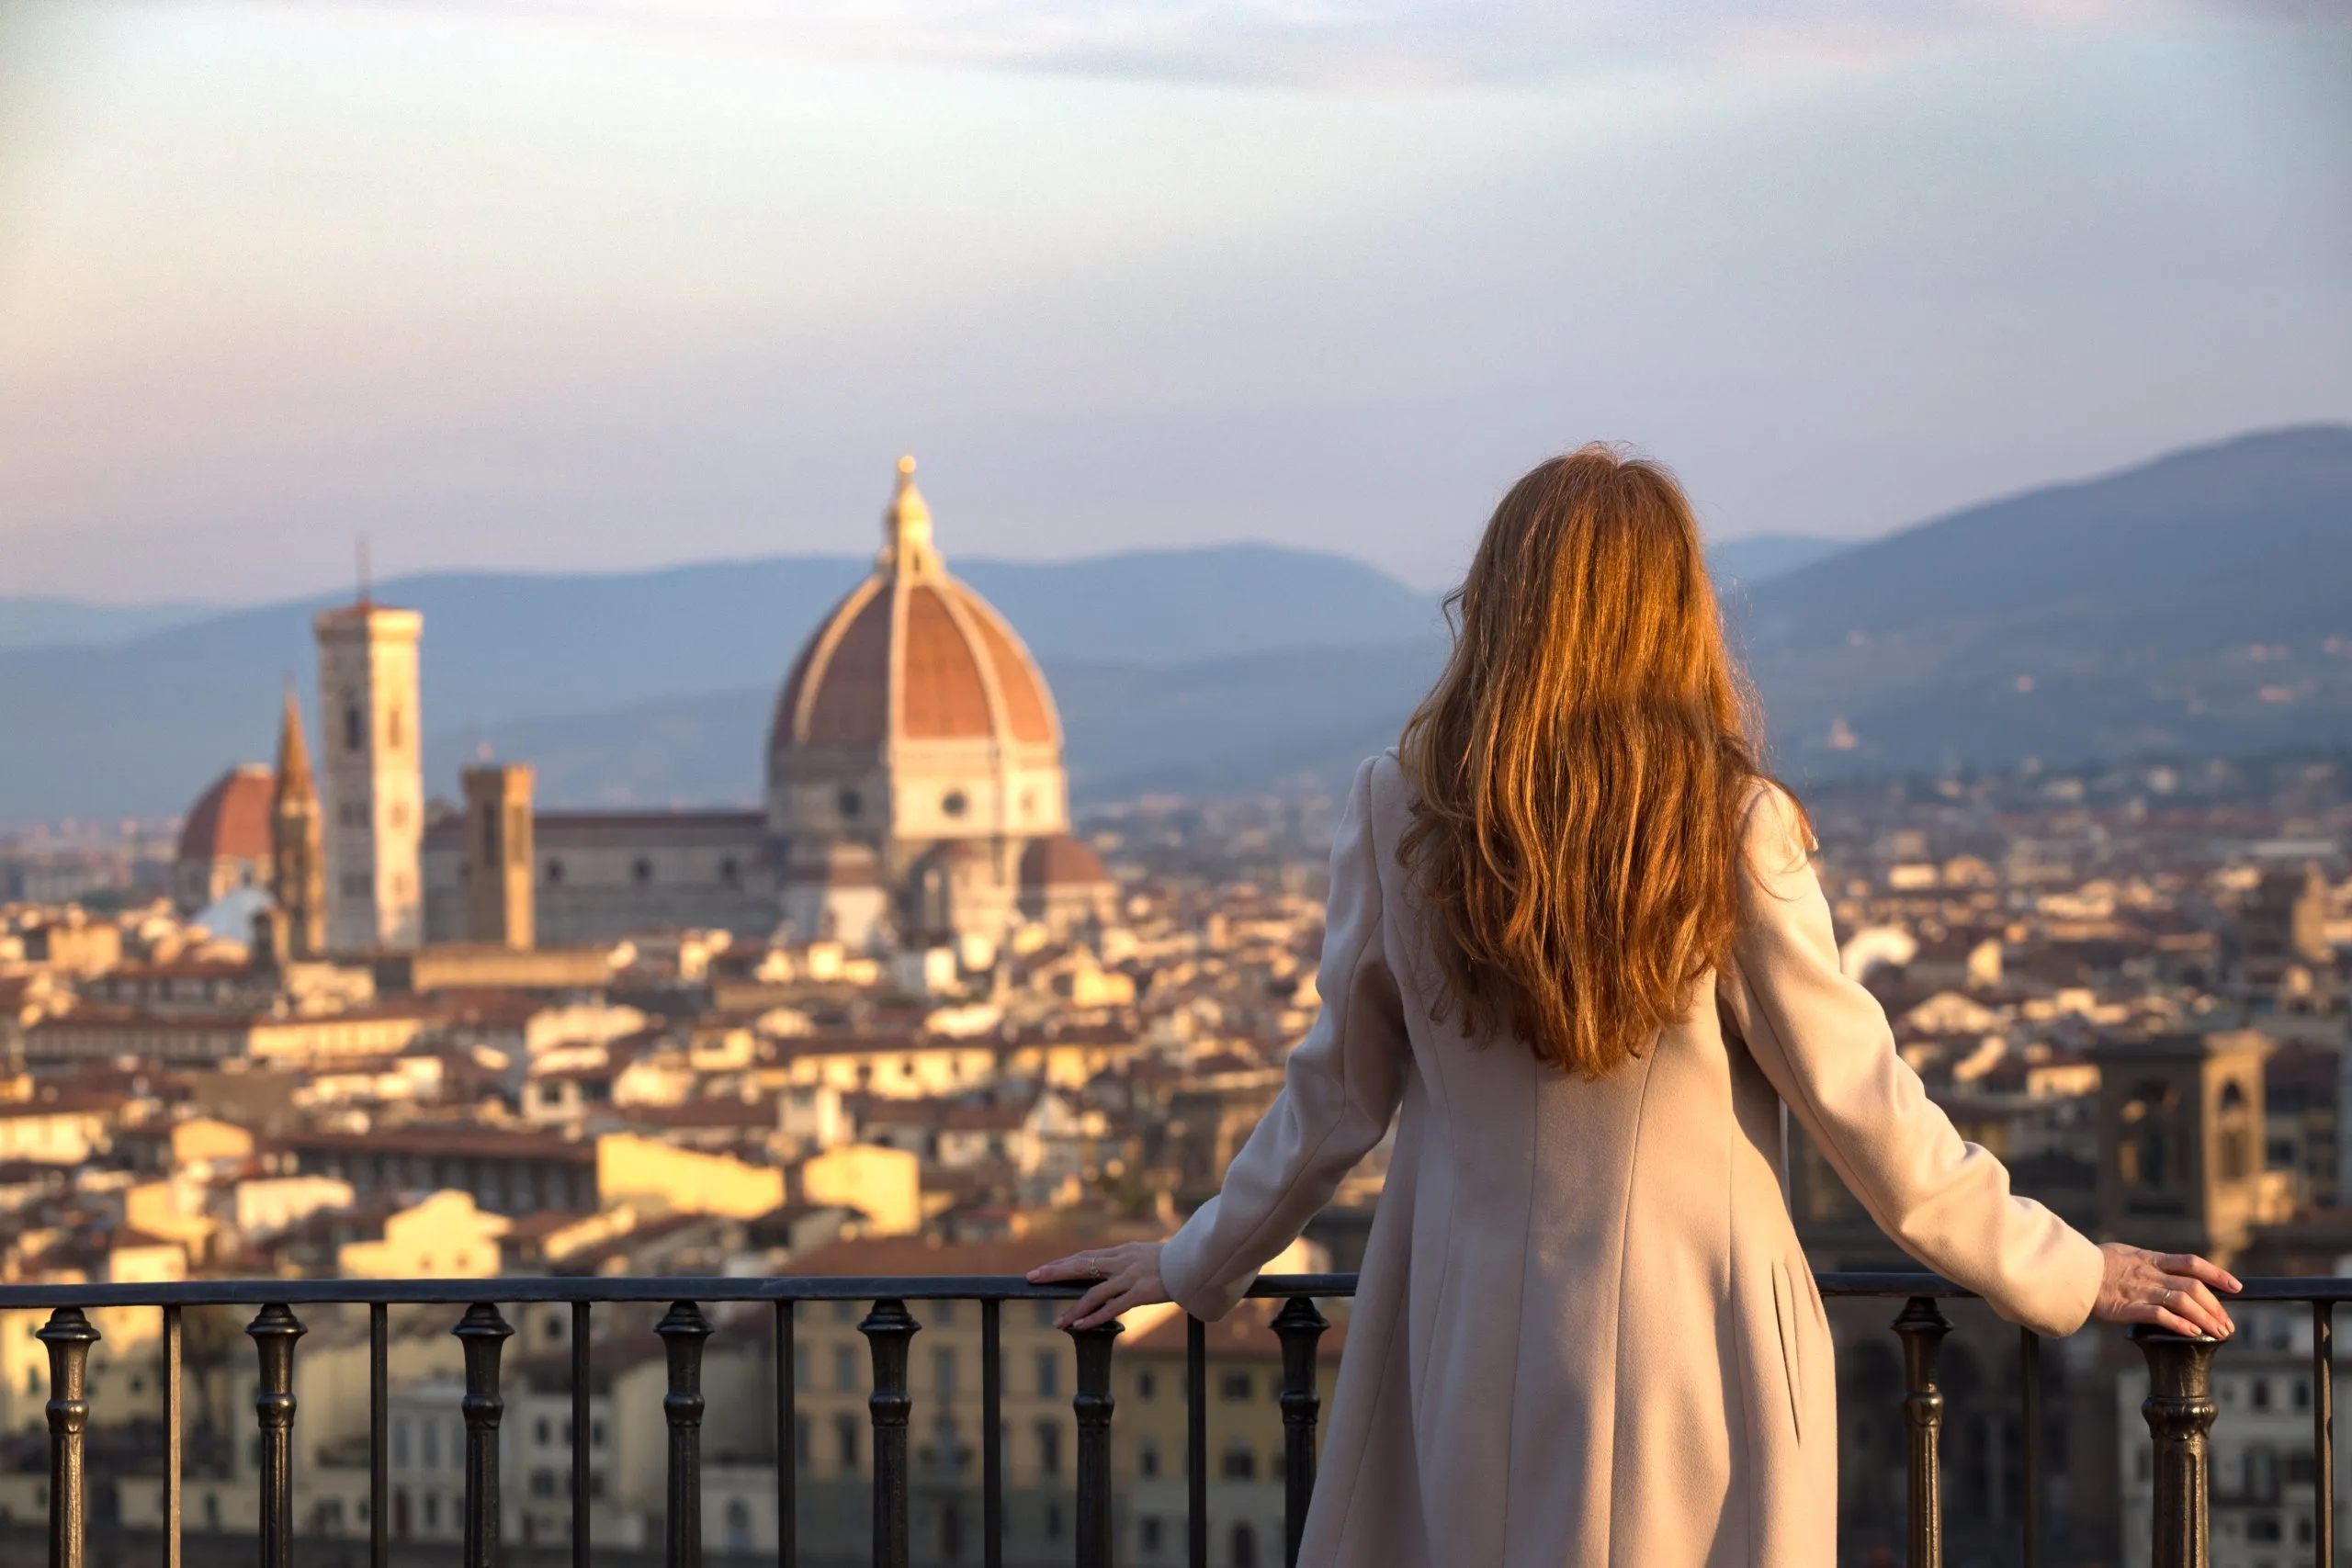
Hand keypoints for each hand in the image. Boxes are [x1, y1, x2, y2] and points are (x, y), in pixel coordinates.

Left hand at [1027, 1242, 1168, 1330]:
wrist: (1196, 1261)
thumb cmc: (1173, 1261)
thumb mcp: (1145, 1255)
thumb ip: (1127, 1262)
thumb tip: (1111, 1269)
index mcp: (1121, 1251)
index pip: (1085, 1256)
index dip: (1063, 1262)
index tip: (1043, 1268)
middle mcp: (1122, 1261)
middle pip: (1081, 1266)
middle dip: (1055, 1272)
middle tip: (1032, 1277)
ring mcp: (1130, 1277)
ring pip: (1094, 1293)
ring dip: (1074, 1309)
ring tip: (1058, 1322)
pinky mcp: (1140, 1292)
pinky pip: (1113, 1307)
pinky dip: (1095, 1317)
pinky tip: (1082, 1326)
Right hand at [2090, 1243, 2240, 1338]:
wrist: (2068, 1271)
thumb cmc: (2093, 1264)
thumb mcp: (2125, 1255)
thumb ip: (2147, 1264)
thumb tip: (2166, 1270)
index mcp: (2151, 1259)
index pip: (2192, 1263)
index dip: (2217, 1274)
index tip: (2236, 1287)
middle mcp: (2150, 1274)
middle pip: (2194, 1287)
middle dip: (2216, 1307)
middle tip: (2228, 1324)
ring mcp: (2141, 1290)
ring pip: (2183, 1302)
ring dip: (2205, 1319)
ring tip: (2218, 1333)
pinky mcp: (2129, 1307)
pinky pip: (2161, 1316)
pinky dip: (2180, 1324)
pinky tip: (2192, 1333)